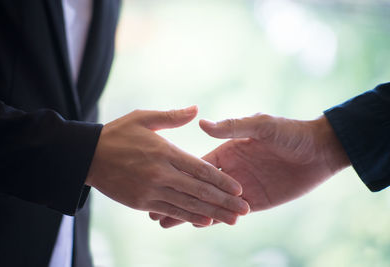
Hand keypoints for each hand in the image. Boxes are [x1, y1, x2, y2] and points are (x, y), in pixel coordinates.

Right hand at [86, 106, 249, 225]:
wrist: (86, 156)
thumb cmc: (118, 133)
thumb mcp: (144, 118)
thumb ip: (172, 117)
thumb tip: (196, 109)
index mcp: (165, 151)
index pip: (200, 168)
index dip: (222, 179)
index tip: (239, 188)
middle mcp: (160, 173)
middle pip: (199, 190)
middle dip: (224, 201)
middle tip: (244, 210)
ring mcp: (150, 190)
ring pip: (187, 205)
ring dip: (212, 214)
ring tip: (232, 221)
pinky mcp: (141, 202)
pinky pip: (170, 211)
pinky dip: (188, 217)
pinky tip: (204, 223)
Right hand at [151, 113, 349, 227]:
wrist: (319, 150)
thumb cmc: (290, 133)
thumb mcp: (262, 126)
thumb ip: (233, 127)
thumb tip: (202, 124)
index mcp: (227, 151)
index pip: (197, 166)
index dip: (178, 176)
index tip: (156, 182)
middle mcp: (230, 171)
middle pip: (197, 188)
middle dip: (177, 199)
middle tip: (153, 211)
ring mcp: (241, 189)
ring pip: (210, 203)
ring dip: (189, 212)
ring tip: (165, 222)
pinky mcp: (255, 203)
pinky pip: (230, 213)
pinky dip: (214, 218)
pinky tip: (197, 224)